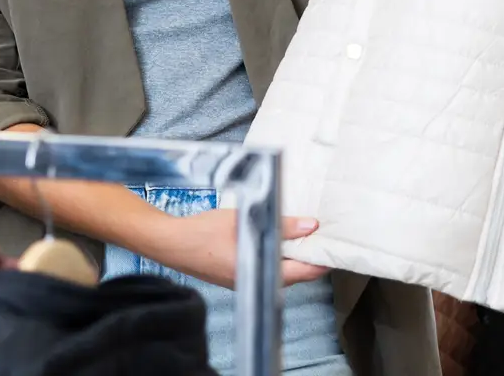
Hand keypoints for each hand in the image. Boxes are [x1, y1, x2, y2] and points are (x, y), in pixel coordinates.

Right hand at [145, 207, 328, 289]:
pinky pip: (264, 267)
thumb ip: (281, 224)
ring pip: (278, 270)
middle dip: (308, 256)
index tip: (334, 247)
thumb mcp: (245, 221)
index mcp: (259, 273)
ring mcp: (244, 280)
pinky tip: (276, 237)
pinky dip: (275, 254)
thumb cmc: (203, 233)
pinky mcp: (236, 274)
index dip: (321, 261)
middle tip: (320, 235)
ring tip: (302, 233)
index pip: (303, 273)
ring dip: (291, 254)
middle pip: (293, 273)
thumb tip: (311, 226)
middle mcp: (255, 282)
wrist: (169, 242)